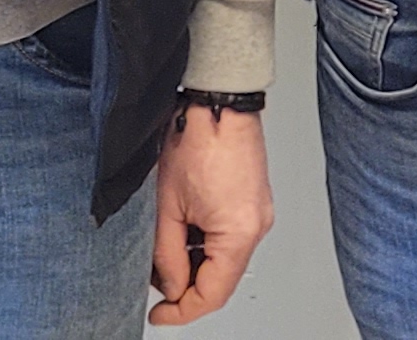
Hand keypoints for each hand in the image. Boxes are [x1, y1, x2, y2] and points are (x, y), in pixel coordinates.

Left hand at [149, 108, 272, 324]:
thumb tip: (170, 285)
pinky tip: (186, 231)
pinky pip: (231, 240)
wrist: (219, 103)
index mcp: (238, 234)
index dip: (182, 310)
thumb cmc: (197, 140)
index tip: (160, 314)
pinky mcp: (255, 204)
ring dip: (197, 265)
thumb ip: (168, 255)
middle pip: (222, 280)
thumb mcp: (167, 207)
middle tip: (157, 283)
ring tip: (167, 249)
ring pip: (226, 261)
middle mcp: (257, 228)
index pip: (212, 294)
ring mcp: (259, 216)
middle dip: (187, 287)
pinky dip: (207, 245)